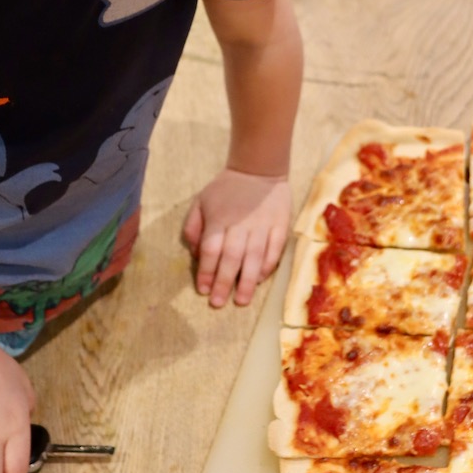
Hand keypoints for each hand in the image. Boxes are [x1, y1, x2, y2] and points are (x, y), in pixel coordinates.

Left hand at [183, 168, 290, 307]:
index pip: (210, 249)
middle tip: (218, 303)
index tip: (202, 289)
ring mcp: (263, 226)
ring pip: (254, 258)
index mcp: (219, 219)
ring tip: (241, 300)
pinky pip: (275, 251)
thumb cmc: (226, 189)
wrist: (259, 170)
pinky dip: (267, 267)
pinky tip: (259, 280)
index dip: (205, 271)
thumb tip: (195, 254)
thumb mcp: (200, 201)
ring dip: (247, 281)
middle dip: (224, 282)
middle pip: (231, 257)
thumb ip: (193, 227)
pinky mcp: (280, 226)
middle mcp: (241, 224)